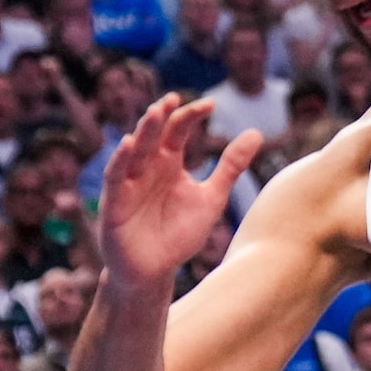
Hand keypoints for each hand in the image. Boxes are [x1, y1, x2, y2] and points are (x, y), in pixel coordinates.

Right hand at [94, 96, 260, 293]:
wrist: (156, 272)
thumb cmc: (180, 234)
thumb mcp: (211, 197)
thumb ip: (230, 166)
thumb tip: (256, 132)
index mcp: (169, 163)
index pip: (178, 131)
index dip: (191, 116)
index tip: (211, 105)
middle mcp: (147, 169)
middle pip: (154, 135)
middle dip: (161, 116)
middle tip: (172, 98)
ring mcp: (129, 185)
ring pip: (133, 151)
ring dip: (142, 131)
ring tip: (154, 112)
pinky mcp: (114, 205)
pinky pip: (115, 178)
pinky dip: (119, 160)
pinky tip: (127, 144)